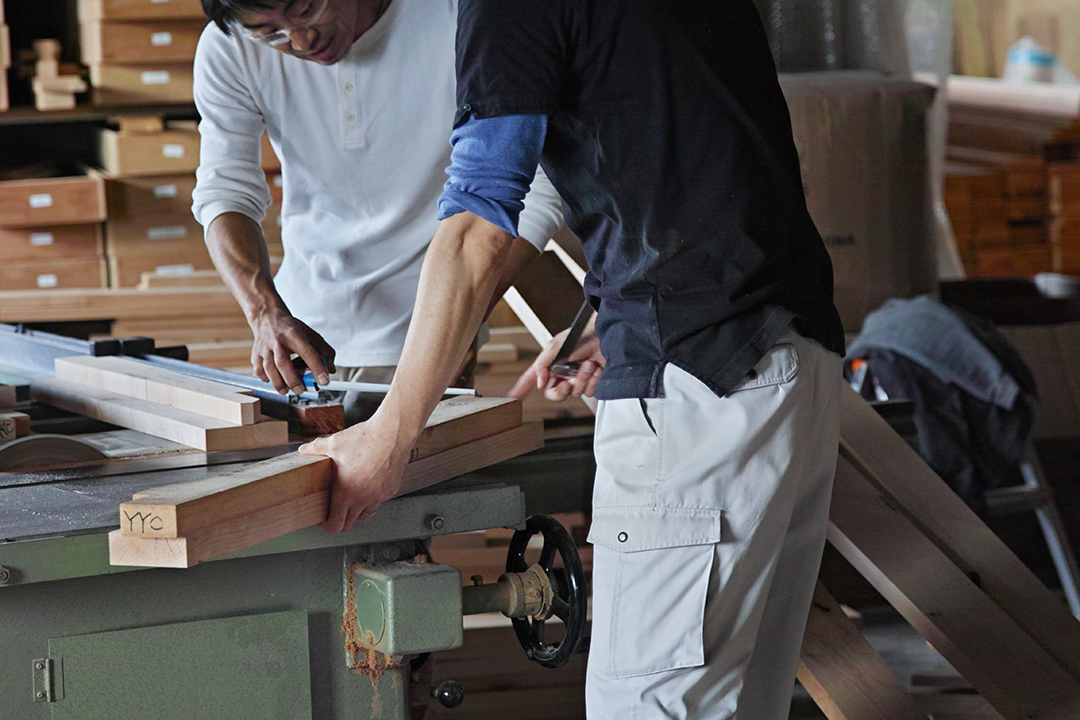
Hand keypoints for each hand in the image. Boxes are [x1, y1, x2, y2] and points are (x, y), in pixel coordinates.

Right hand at [250, 310, 335, 394]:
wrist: (268, 318)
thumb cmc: (290, 329)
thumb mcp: (311, 334)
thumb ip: (324, 351)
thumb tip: (331, 369)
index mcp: (294, 334)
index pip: (307, 352)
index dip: (317, 367)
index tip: (324, 381)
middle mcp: (278, 341)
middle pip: (283, 362)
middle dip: (293, 380)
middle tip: (301, 389)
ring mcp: (265, 348)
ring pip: (269, 368)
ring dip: (279, 383)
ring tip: (287, 390)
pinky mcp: (256, 355)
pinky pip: (259, 371)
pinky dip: (266, 379)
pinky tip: (275, 380)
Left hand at [298, 417, 410, 532]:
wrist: (393, 433)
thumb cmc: (365, 439)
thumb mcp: (335, 443)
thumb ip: (316, 448)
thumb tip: (304, 449)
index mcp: (346, 492)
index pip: (335, 524)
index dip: (326, 525)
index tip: (323, 519)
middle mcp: (363, 499)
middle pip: (349, 524)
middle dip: (340, 521)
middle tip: (335, 511)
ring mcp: (379, 496)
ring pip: (366, 513)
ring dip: (358, 510)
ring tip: (353, 497)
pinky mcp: (391, 489)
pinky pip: (380, 499)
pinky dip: (374, 496)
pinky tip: (371, 482)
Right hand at [509, 326, 604, 400]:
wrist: (603, 335)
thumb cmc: (579, 336)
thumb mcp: (556, 347)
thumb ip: (542, 365)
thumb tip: (539, 384)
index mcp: (550, 365)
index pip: (531, 379)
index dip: (521, 389)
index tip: (511, 398)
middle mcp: (562, 374)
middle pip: (554, 395)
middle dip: (561, 392)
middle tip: (567, 383)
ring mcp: (577, 379)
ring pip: (575, 393)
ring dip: (582, 378)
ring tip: (588, 364)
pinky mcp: (592, 382)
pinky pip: (590, 392)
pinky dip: (593, 380)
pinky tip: (596, 368)